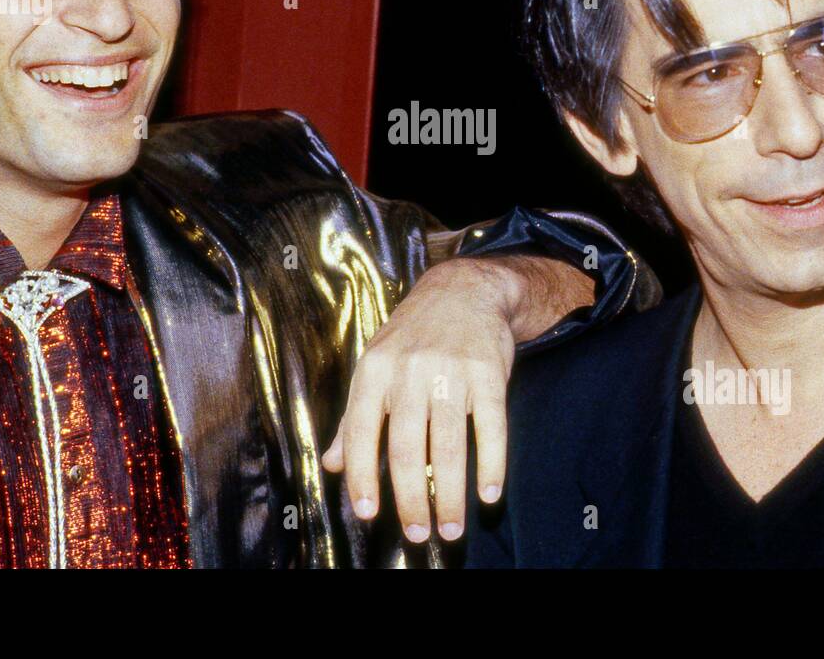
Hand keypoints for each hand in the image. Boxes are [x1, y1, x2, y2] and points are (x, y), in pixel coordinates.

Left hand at [321, 257, 519, 543]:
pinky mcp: (488, 374)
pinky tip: (489, 493)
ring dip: (449, 495)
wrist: (464, 289)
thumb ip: (354, 417)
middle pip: (405, 449)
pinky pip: (491, 427)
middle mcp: (409, 372)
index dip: (362, 477)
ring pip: (447, 446)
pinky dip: (491, 465)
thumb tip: (332, 465)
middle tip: (419, 534)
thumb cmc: (413, 336)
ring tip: (451, 528)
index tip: (369, 514)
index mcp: (374, 372)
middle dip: (410, 500)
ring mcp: (451, 372)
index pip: (360, 434)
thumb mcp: (374, 365)